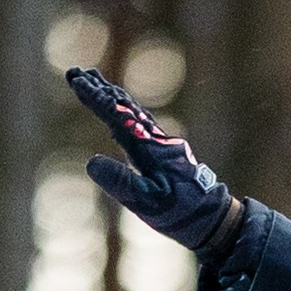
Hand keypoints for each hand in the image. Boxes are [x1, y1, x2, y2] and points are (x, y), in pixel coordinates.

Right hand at [67, 66, 237, 258]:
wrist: (214, 217)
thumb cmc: (182, 212)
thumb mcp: (147, 202)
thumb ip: (120, 182)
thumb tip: (91, 162)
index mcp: (147, 147)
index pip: (117, 116)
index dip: (95, 98)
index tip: (77, 81)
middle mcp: (155, 138)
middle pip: (124, 106)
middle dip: (99, 89)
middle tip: (76, 73)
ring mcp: (161, 143)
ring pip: (133, 111)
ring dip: (112, 96)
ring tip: (93, 82)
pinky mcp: (165, 151)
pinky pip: (140, 123)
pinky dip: (125, 110)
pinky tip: (119, 113)